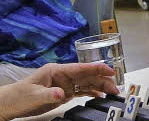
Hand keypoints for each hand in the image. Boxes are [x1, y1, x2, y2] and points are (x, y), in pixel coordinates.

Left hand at [0, 62, 118, 119]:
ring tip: (113, 93)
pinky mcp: (65, 93)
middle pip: (88, 76)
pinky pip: (82, 91)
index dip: (97, 68)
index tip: (111, 70)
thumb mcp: (33, 95)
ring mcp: (65, 85)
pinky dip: (93, 93)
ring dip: (100, 87)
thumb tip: (63, 93)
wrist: (10, 104)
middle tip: (115, 88)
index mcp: (57, 70)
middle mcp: (64, 76)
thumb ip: (49, 93)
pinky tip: (101, 96)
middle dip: (103, 80)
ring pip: (88, 84)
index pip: (81, 67)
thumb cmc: (19, 95)